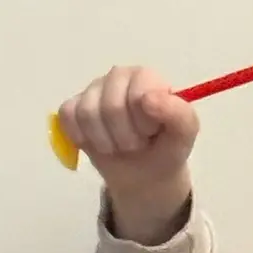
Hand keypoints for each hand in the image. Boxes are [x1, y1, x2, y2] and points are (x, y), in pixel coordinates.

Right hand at [57, 66, 199, 240]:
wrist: (145, 175)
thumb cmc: (165, 149)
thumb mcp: (184, 136)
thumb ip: (178, 115)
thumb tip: (149, 100)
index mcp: (146, 77)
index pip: (136, 95)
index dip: (143, 124)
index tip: (152, 133)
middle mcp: (118, 76)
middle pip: (110, 106)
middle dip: (124, 137)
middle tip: (135, 144)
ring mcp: (93, 90)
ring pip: (87, 113)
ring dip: (105, 141)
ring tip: (118, 145)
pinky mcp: (72, 107)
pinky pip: (68, 118)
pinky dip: (82, 138)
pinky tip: (98, 142)